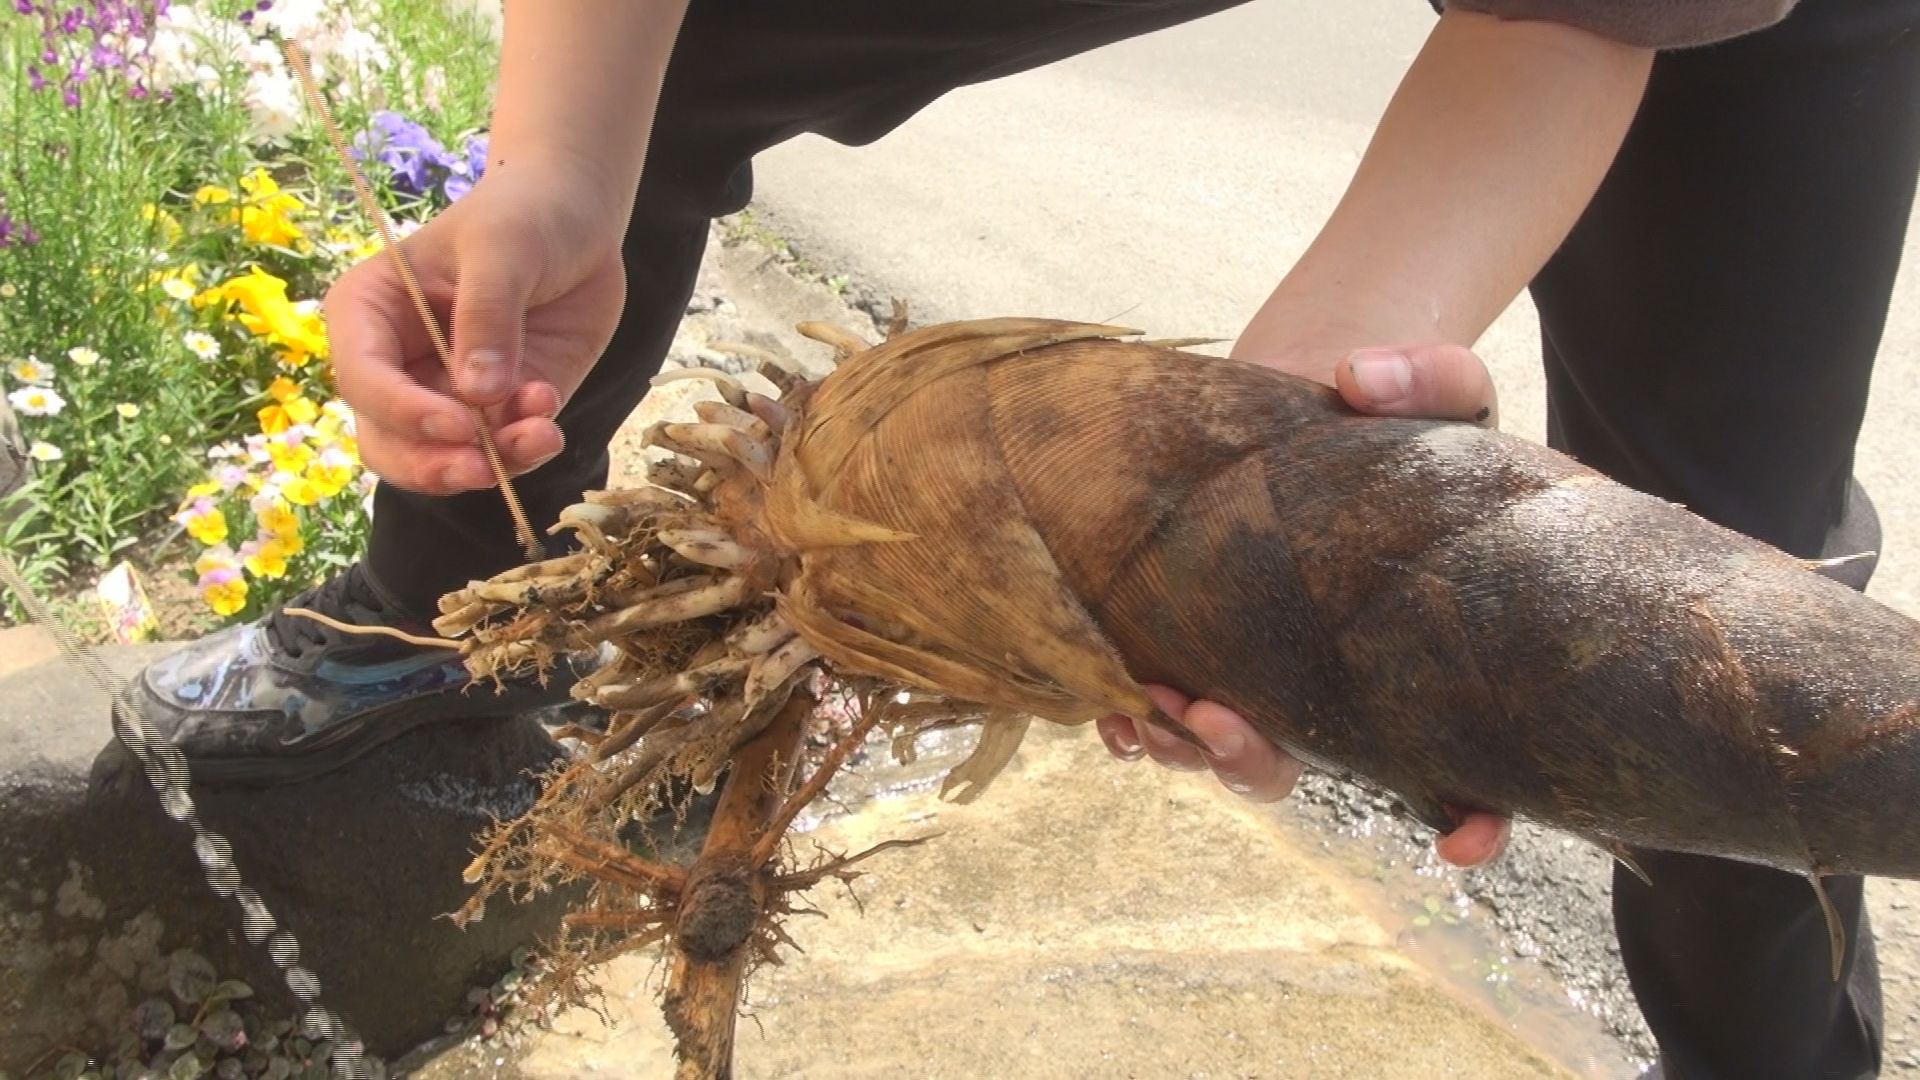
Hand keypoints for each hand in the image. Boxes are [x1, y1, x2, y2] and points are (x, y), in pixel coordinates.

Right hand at [323, 158, 628, 493]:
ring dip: (492, 464)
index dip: (403, 412)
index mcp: (370, 312)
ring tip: (542, 435)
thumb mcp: (503, 249)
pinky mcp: (499, 408)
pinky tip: (550, 418)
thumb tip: (478, 394)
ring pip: (442, 458)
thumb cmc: (523, 214)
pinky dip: (525, 450)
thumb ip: (487, 316)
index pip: (362, 378)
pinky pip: (500, 452)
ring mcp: (448, 391)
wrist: (578, 216)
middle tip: (485, 469)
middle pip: (387, 441)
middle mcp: (399, 363)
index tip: (460, 424)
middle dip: (433, 465)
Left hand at [1096, 342, 1510, 868]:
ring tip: (1141, 706)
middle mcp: (1349, 690)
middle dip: (1254, 762)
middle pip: (1308, 768)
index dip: (1474, 819)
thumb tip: (1357, 377)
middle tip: (1217, 719)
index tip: (1458, 846)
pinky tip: (1107, 697)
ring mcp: (1273, 676)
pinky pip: (1168, 711)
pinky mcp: (1207, 646)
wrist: (1319, 400)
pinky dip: (1136, 719)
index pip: (1470, 769)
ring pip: (1227, 753)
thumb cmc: (1404, 416)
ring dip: (1180, 748)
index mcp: (1433, 663)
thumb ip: (1428, 376)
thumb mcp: (1442, 387)